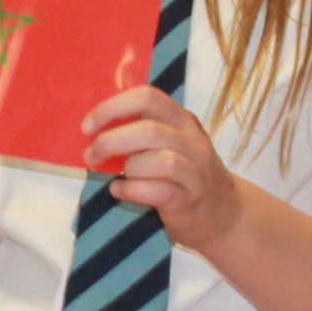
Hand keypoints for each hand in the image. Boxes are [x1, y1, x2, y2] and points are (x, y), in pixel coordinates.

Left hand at [82, 85, 244, 249]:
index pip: (147, 97)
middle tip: (91, 156)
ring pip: (159, 160)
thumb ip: (141, 132)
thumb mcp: (171, 143)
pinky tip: (120, 191)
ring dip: (128, 168)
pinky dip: (132, 190)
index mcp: (182, 120)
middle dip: (111, 142)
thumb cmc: (184, 174)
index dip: (112, 108)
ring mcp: (195, 171)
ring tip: (117, 176)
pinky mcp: (190, 200)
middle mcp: (192, 141)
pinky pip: (159, 191)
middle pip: (149, 130)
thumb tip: (94, 130)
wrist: (224, 212)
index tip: (87, 126)